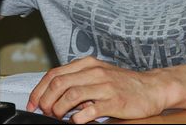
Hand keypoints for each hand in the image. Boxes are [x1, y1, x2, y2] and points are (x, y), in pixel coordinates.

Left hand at [26, 56, 167, 123]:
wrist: (152, 87)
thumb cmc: (123, 83)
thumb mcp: (98, 75)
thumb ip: (78, 80)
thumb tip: (53, 95)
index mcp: (87, 64)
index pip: (54, 74)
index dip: (39, 90)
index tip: (33, 104)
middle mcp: (94, 72)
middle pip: (59, 83)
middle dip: (45, 100)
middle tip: (44, 112)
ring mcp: (104, 86)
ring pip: (71, 94)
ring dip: (59, 108)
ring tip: (57, 116)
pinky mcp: (114, 101)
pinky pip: (91, 109)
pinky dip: (78, 116)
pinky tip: (75, 121)